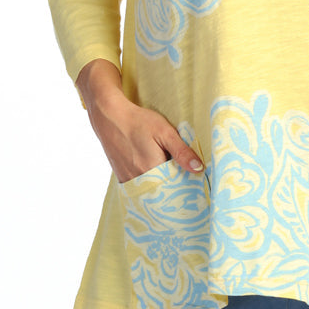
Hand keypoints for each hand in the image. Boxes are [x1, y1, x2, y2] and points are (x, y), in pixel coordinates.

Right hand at [75, 60, 203, 183]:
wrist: (110, 116)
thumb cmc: (139, 122)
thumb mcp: (165, 132)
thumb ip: (182, 152)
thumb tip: (198, 169)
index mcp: (152, 170)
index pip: (175, 186)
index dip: (185, 183)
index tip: (194, 180)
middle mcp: (139, 179)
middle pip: (162, 191)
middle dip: (173, 186)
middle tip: (181, 176)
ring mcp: (128, 180)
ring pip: (150, 190)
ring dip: (160, 186)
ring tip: (168, 174)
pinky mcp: (121, 177)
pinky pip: (139, 187)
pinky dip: (148, 184)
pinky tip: (153, 174)